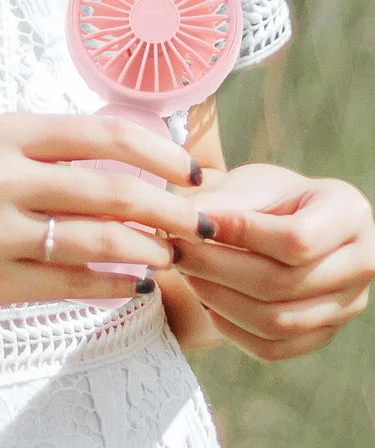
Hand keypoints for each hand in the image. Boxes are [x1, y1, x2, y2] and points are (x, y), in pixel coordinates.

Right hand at [0, 113, 204, 323]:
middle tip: (201, 220)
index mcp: (0, 132)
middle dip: (172, 206)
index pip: (105, 133)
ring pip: (98, 239)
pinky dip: (110, 284)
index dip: (160, 153)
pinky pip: (67, 285)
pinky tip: (133, 284)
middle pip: (113, 188)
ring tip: (170, 254)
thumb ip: (42, 152)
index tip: (191, 172)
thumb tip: (117, 163)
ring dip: (147, 248)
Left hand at [172, 163, 374, 360]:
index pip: (297, 239)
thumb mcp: (248, 185)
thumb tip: (182, 226)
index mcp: (349, 211)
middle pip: (281, 283)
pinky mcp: (322, 333)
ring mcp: (347, 304)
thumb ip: (220, 203)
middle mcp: (362, 261)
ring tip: (185, 272)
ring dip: (218, 299)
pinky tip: (205, 302)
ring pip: (277, 320)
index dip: (240, 234)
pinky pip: (274, 348)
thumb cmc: (265, 197)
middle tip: (175, 251)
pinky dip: (232, 329)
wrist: (281, 222)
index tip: (195, 223)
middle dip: (216, 268)